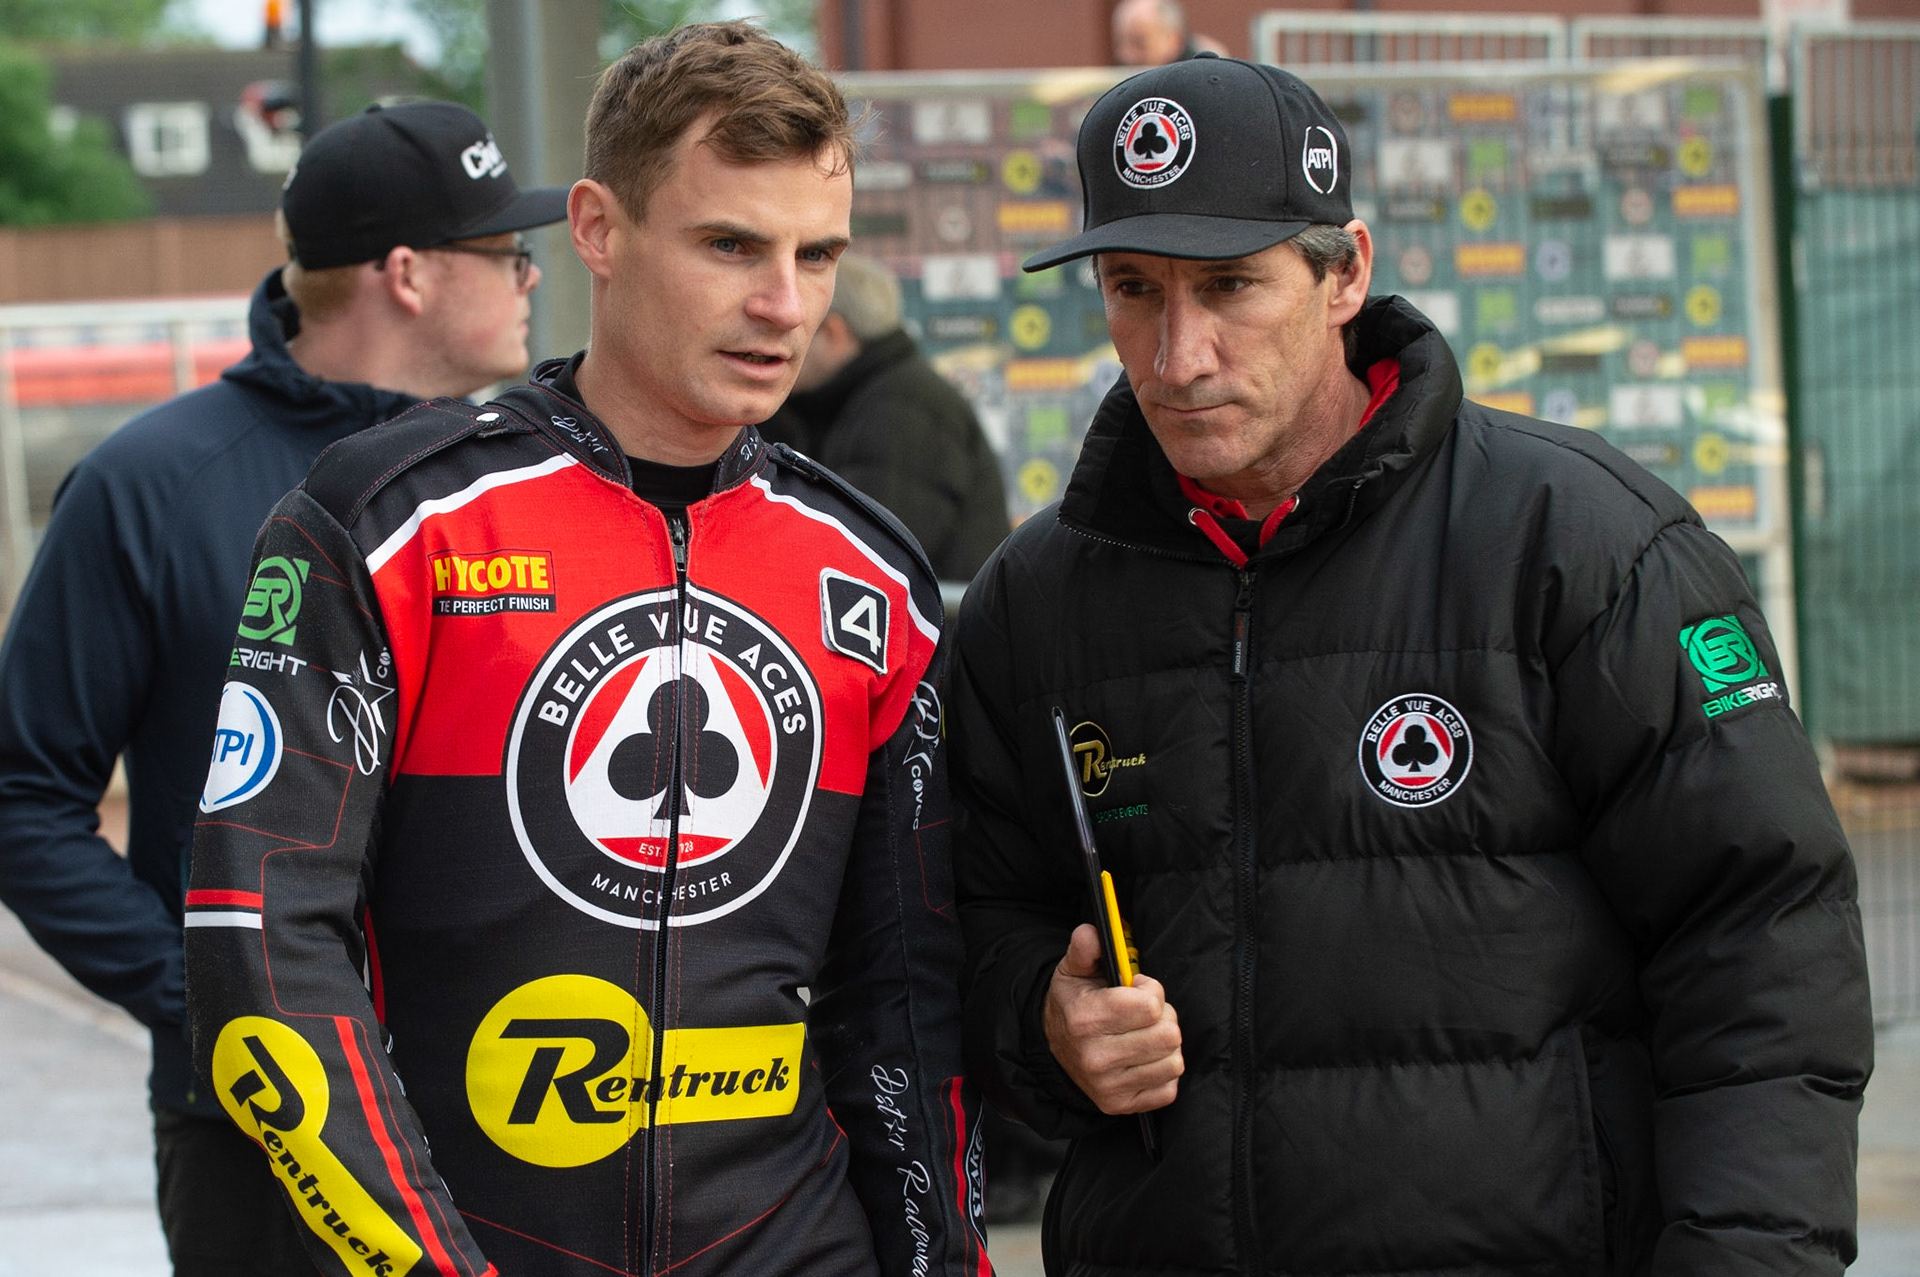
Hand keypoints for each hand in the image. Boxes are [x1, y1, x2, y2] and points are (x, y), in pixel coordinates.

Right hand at [1042, 923, 1182, 1114]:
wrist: (1053, 1049)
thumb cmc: (1073, 1005)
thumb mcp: (1072, 972)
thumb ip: (1084, 950)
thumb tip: (1091, 931)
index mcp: (1086, 1019)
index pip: (1150, 1006)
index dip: (1151, 991)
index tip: (1137, 989)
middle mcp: (1096, 1057)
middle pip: (1169, 1035)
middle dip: (1163, 1018)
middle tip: (1145, 1014)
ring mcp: (1109, 1086)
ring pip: (1174, 1061)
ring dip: (1165, 1046)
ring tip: (1145, 1035)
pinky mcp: (1121, 1106)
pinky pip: (1169, 1088)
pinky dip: (1162, 1072)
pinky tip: (1144, 1059)